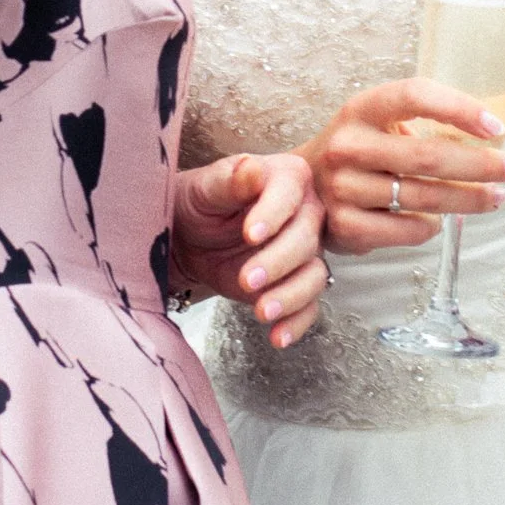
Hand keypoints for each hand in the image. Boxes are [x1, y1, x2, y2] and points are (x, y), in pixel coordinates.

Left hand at [171, 149, 326, 348]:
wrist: (190, 238)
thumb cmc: (199, 203)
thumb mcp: (205, 188)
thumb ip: (228, 179)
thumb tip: (251, 168)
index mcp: (286, 177)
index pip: (289, 193)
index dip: (273, 214)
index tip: (250, 233)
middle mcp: (304, 212)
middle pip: (306, 238)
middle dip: (278, 262)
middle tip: (247, 279)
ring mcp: (304, 250)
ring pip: (314, 274)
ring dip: (291, 296)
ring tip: (261, 311)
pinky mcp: (295, 282)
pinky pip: (309, 305)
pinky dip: (297, 322)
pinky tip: (277, 336)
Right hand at [305, 79, 504, 254]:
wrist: (303, 188)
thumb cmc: (365, 147)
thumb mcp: (392, 118)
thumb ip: (452, 106)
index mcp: (363, 107)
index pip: (415, 95)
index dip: (460, 108)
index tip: (498, 126)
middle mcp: (348, 144)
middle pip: (428, 156)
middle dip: (481, 165)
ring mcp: (344, 187)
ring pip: (423, 198)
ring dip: (469, 200)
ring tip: (497, 197)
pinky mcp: (346, 227)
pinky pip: (407, 230)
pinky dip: (432, 227)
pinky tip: (442, 220)